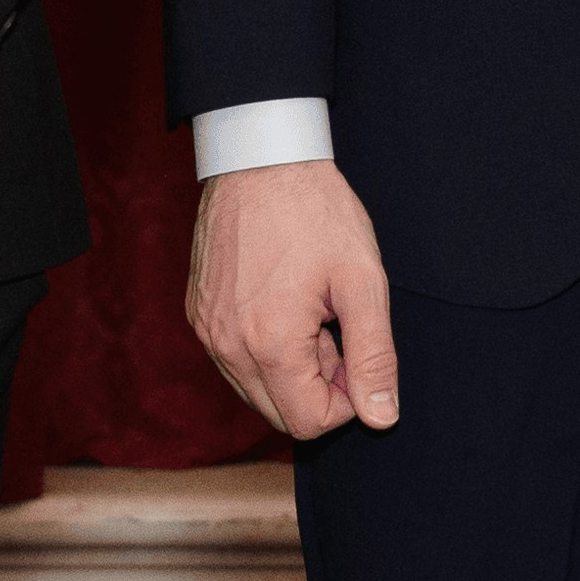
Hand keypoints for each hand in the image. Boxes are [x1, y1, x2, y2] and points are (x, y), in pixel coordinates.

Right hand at [188, 161, 400, 439]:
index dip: (345, 399)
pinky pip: (233, 359)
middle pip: (279, 414)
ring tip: (310, 310)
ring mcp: (206, 330)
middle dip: (316, 384)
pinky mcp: (197, 313)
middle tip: (335, 326)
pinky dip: (262, 347)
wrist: (261, 156)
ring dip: (290, 367)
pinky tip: (282, 300)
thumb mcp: (362, 280)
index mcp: (270, 345)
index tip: (356, 350)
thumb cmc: (316, 211)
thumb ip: (374, 356)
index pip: (308, 424)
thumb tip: (381, 417)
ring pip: (254, 389)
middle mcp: (227, 347)